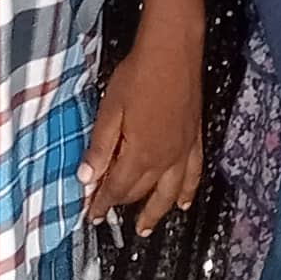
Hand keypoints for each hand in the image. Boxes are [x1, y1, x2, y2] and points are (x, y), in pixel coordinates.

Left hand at [80, 10, 204, 236]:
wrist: (173, 51)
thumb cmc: (138, 75)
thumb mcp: (110, 109)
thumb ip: (100, 147)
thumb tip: (86, 178)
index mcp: (140, 154)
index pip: (117, 188)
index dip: (101, 202)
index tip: (90, 214)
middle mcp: (164, 160)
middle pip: (141, 191)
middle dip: (123, 205)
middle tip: (108, 216)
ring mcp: (182, 152)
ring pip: (169, 193)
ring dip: (156, 212)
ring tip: (145, 228)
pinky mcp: (194, 140)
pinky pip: (193, 175)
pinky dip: (187, 192)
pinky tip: (183, 201)